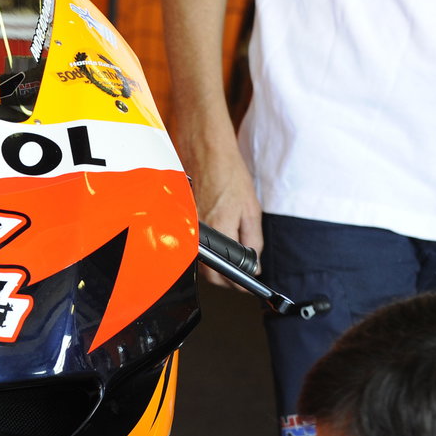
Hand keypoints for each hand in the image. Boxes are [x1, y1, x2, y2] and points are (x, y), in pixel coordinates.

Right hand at [186, 146, 263, 290]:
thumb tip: (254, 264)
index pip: (223, 275)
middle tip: (241, 272)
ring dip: (216, 262)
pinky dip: (206, 246)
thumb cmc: (227, 173)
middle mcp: (199, 234)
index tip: (246, 285)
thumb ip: (253, 240)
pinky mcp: (181, 223)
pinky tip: (216, 233)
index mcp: (219, 231)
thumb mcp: (251, 209)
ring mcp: (187, 229)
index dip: (236, 284)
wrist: (205, 150)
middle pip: (209, 272)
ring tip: (230, 249)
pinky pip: (193, 245)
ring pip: (201, 260)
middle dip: (226, 277)